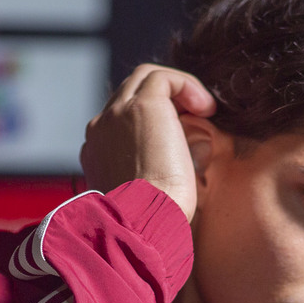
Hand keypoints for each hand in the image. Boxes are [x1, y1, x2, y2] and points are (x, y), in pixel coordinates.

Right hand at [81, 64, 216, 221]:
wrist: (142, 224)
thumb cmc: (152, 221)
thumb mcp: (150, 192)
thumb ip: (163, 165)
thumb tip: (199, 145)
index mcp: (97, 152)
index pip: (123, 120)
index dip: (154, 120)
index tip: (181, 136)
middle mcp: (100, 129)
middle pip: (131, 93)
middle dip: (166, 99)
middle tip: (197, 117)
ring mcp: (116, 115)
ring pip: (145, 78)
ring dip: (178, 89)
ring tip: (205, 110)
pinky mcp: (141, 106)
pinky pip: (164, 78)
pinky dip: (187, 85)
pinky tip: (206, 108)